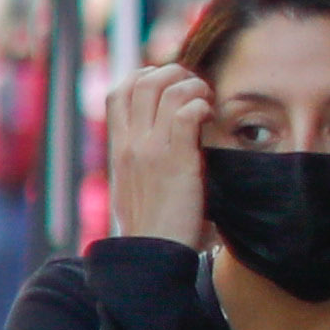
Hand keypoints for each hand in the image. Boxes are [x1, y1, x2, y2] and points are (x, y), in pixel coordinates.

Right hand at [98, 64, 211, 249]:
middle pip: (143, 80)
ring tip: (207, 102)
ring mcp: (150, 150)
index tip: (173, 88)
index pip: (120, 91)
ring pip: (165, 89)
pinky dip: (201, 105)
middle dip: (175, 73)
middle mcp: (131, 143)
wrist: (151, 255)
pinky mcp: (175, 160)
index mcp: (119, 147)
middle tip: (197, 90)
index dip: (147, 77)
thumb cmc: (152, 226)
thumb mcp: (134, 187)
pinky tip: (210, 117)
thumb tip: (163, 145)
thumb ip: (141, 161)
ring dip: (193, 87)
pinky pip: (186, 113)